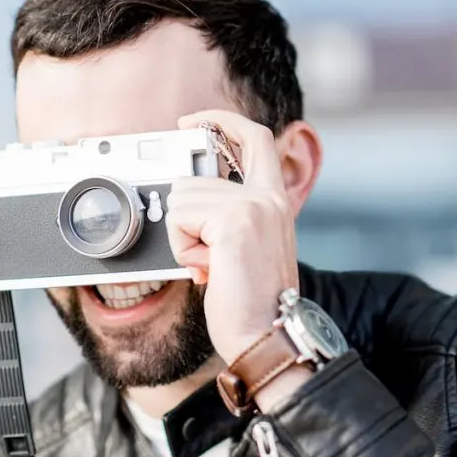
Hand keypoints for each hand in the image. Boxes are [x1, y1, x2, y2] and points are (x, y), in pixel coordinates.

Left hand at [164, 110, 299, 364]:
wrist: (267, 336)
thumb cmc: (253, 304)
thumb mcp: (245, 248)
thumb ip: (228, 217)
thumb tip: (188, 202)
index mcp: (275, 200)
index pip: (254, 137)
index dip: (221, 120)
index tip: (192, 122)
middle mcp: (268, 198)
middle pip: (195, 178)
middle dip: (185, 219)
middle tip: (207, 255)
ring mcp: (253, 206)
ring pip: (182, 199)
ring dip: (185, 239)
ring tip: (213, 266)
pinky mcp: (234, 220)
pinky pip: (181, 219)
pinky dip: (184, 248)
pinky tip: (208, 269)